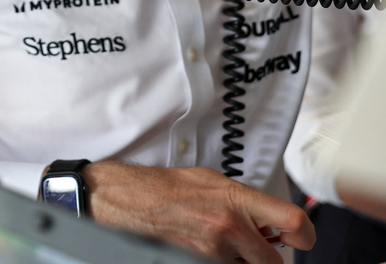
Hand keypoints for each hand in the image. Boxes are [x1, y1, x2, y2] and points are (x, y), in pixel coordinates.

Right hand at [84, 162, 313, 263]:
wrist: (130, 200)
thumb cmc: (166, 187)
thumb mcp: (212, 181)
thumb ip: (244, 200)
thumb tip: (267, 217)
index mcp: (236, 199)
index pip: (293, 221)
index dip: (305, 236)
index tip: (300, 237)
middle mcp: (229, 225)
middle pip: (273, 261)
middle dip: (266, 257)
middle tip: (255, 246)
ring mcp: (214, 249)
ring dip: (241, 260)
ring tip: (220, 242)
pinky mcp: (199, 262)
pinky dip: (221, 261)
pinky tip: (205, 247)